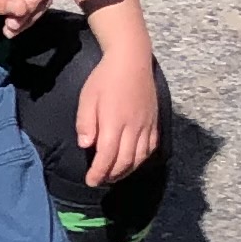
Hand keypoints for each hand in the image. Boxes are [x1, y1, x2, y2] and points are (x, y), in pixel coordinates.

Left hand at [74, 34, 160, 188]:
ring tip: (114, 174)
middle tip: (100, 180)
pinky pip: (151, 147)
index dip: (99, 172)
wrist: (131, 60)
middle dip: (112, 175)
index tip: (91, 181)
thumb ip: (86, 123)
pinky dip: (141, 159)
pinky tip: (132, 161)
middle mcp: (134, 127)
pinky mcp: (155, 121)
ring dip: (127, 170)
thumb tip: (86, 146)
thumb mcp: (87, 98)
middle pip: (125, 161)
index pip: (107, 156)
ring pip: (140, 157)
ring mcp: (147, 125)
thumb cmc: (104, 78)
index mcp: (114, 122)